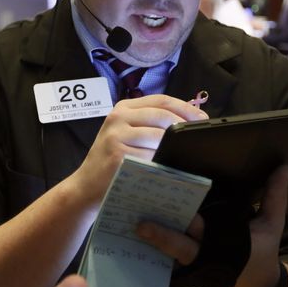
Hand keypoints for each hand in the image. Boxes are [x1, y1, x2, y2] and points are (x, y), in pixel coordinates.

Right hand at [71, 94, 208, 203]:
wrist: (86, 186)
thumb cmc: (111, 160)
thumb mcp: (125, 133)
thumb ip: (149, 123)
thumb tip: (188, 121)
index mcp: (123, 108)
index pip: (161, 100)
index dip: (185, 108)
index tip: (201, 119)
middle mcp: (118, 117)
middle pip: (162, 116)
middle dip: (184, 126)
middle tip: (197, 138)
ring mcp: (116, 136)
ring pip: (159, 137)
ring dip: (174, 146)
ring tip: (184, 154)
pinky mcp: (118, 156)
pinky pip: (151, 156)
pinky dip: (164, 162)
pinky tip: (170, 167)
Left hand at [136, 166, 287, 286]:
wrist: (256, 286)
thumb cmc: (261, 252)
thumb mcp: (271, 225)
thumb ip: (274, 197)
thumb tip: (283, 167)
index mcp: (222, 247)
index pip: (200, 238)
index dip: (187, 228)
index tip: (173, 217)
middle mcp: (203, 257)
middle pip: (177, 248)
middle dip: (159, 236)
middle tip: (140, 224)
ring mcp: (191, 267)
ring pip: (165, 255)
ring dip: (151, 240)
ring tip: (133, 223)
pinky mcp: (183, 270)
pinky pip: (164, 259)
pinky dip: (151, 248)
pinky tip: (135, 230)